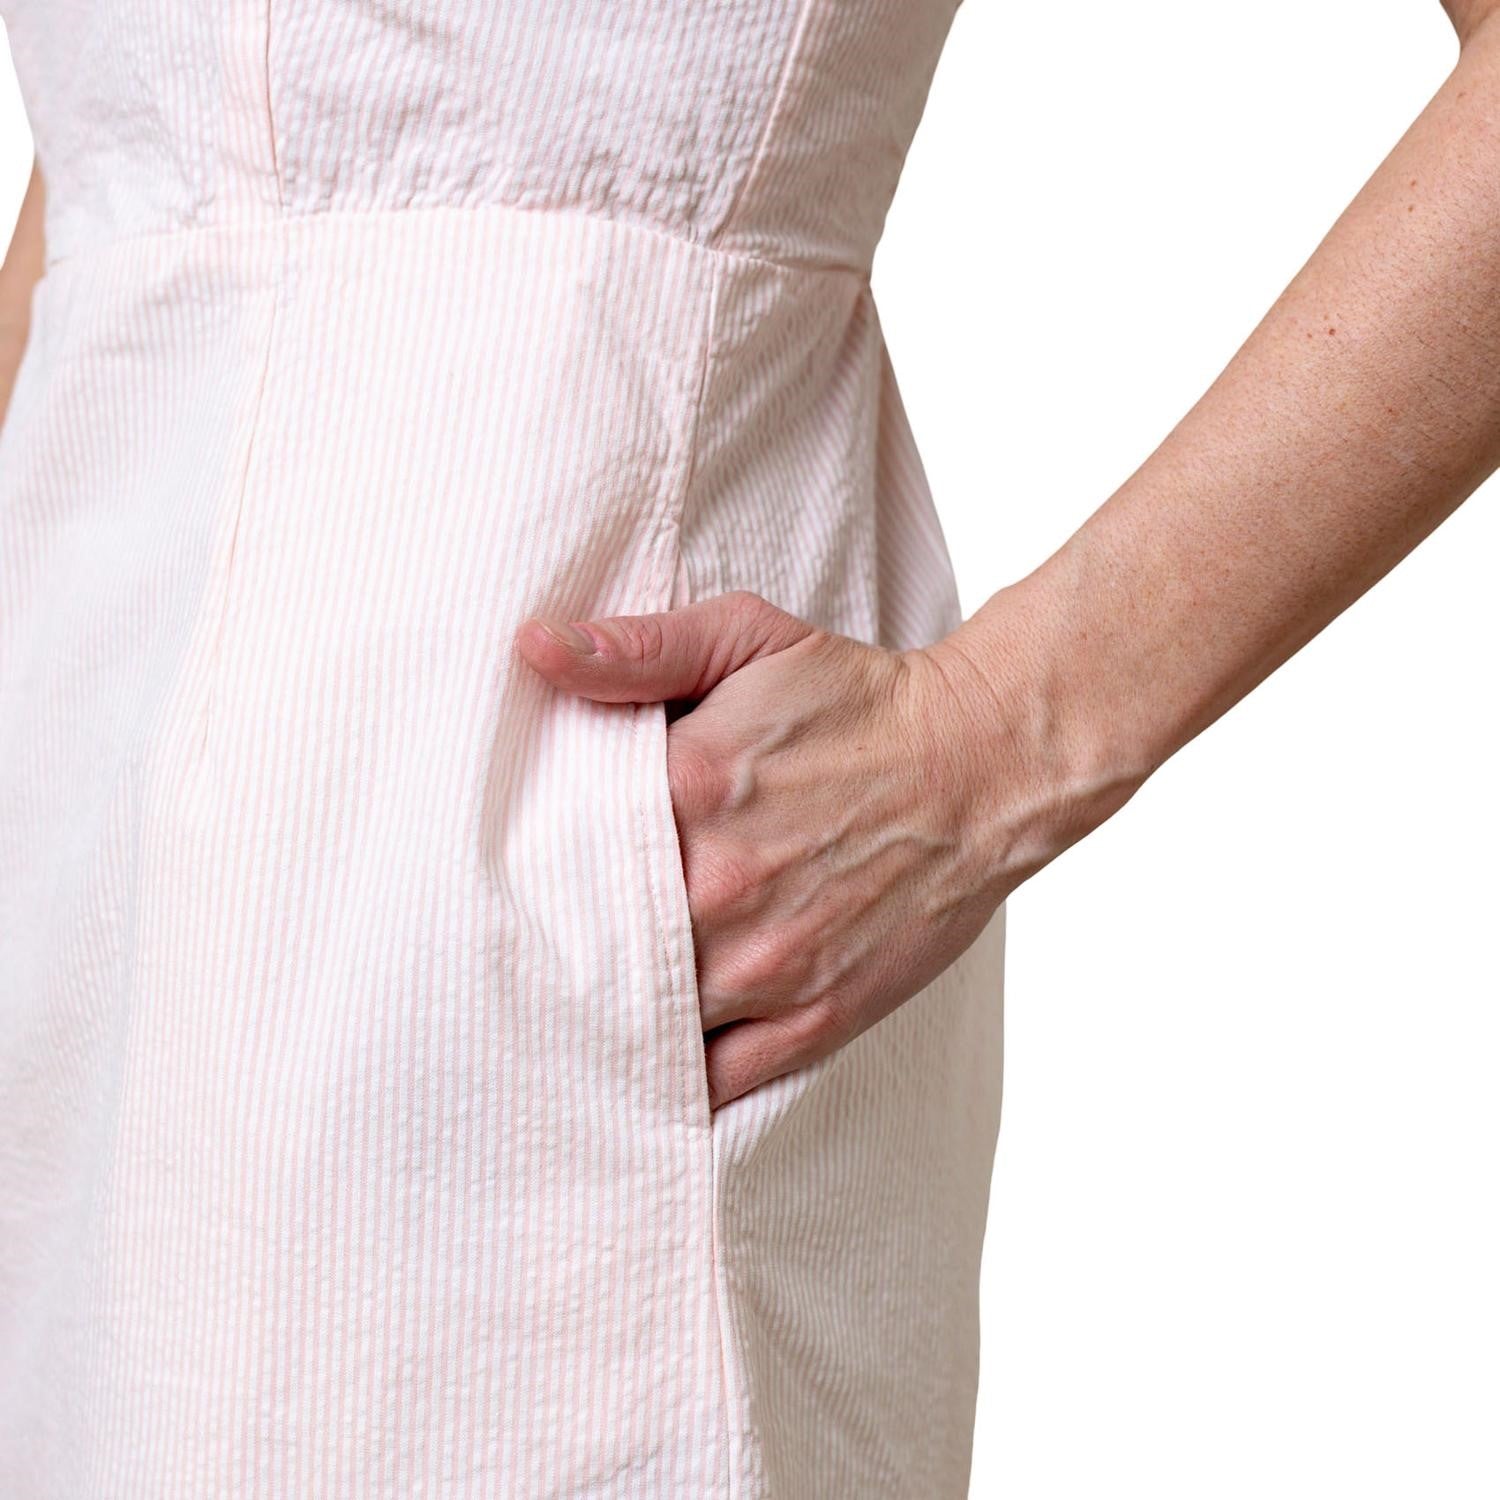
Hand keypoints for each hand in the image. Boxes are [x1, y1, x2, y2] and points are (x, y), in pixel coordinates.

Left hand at [516, 590, 1078, 1108]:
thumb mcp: (746, 638)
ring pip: (643, 1024)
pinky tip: (638, 1073)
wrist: (982, 762)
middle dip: (559, 949)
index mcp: (687, 790)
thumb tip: (533, 649)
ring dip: (605, 1021)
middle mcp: (717, 888)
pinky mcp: (815, 1019)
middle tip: (524, 956)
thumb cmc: (857, 700)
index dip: (529, 868)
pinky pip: (713, 1084)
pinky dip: (668, 1085)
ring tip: (572, 1014)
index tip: (514, 876)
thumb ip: (636, 651)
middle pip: (591, 945)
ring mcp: (766, 965)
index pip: (559, 851)